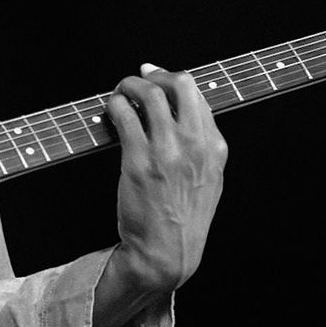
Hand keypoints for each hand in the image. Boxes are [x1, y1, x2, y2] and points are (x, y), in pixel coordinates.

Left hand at [103, 62, 226, 292]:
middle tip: (139, 80)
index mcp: (216, 147)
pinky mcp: (138, 160)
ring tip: (119, 93)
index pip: (198, 95)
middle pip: (180, 83)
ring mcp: (167, 151)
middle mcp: (195, 144)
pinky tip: (110, 112)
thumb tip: (182, 112)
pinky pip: (123, 115)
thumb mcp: (209, 179)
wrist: (166, 252)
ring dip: (129, 85)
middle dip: (155, 74)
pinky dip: (114, 106)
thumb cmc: (184, 218)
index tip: (156, 76)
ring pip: (148, 93)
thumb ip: (202, 146)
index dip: (172, 80)